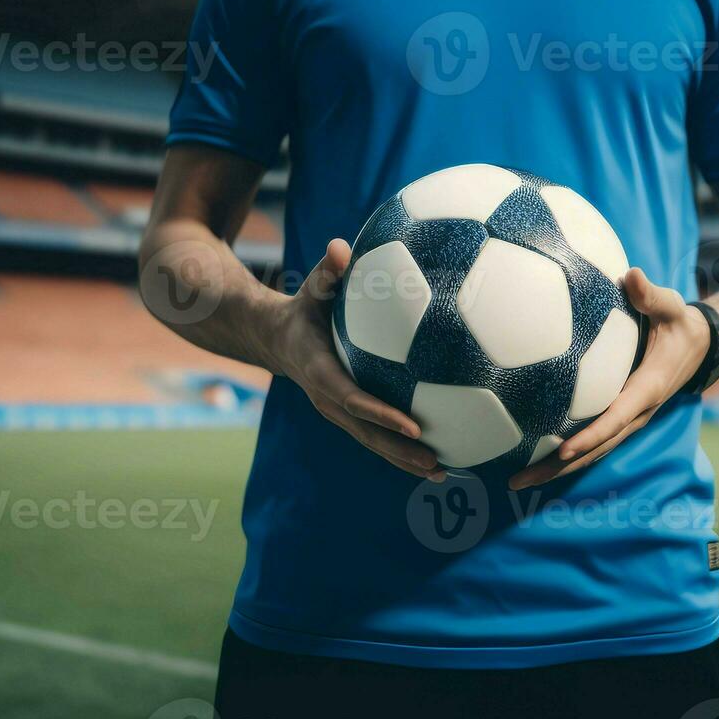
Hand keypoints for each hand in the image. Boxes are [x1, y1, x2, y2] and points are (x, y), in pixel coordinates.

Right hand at [266, 239, 443, 480]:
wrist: (276, 338)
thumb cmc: (304, 307)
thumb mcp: (312, 287)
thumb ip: (327, 271)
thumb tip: (340, 246)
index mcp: (320, 372)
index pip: (353, 398)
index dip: (381, 414)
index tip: (413, 425)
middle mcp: (328, 400)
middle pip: (365, 432)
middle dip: (399, 450)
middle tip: (434, 462)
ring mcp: (337, 412)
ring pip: (371, 442)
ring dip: (403, 460)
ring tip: (442, 473)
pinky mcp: (347, 415)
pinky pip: (374, 436)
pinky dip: (401, 449)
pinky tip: (436, 457)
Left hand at [508, 268, 710, 490]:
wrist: (701, 346)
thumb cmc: (680, 324)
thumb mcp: (673, 307)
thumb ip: (651, 294)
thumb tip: (630, 274)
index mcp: (648, 389)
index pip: (616, 418)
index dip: (591, 435)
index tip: (563, 449)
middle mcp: (637, 413)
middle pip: (597, 448)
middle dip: (559, 466)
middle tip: (519, 481)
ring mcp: (628, 420)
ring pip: (593, 452)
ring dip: (557, 469)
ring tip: (517, 483)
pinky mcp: (620, 418)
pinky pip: (593, 442)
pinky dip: (566, 456)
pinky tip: (535, 460)